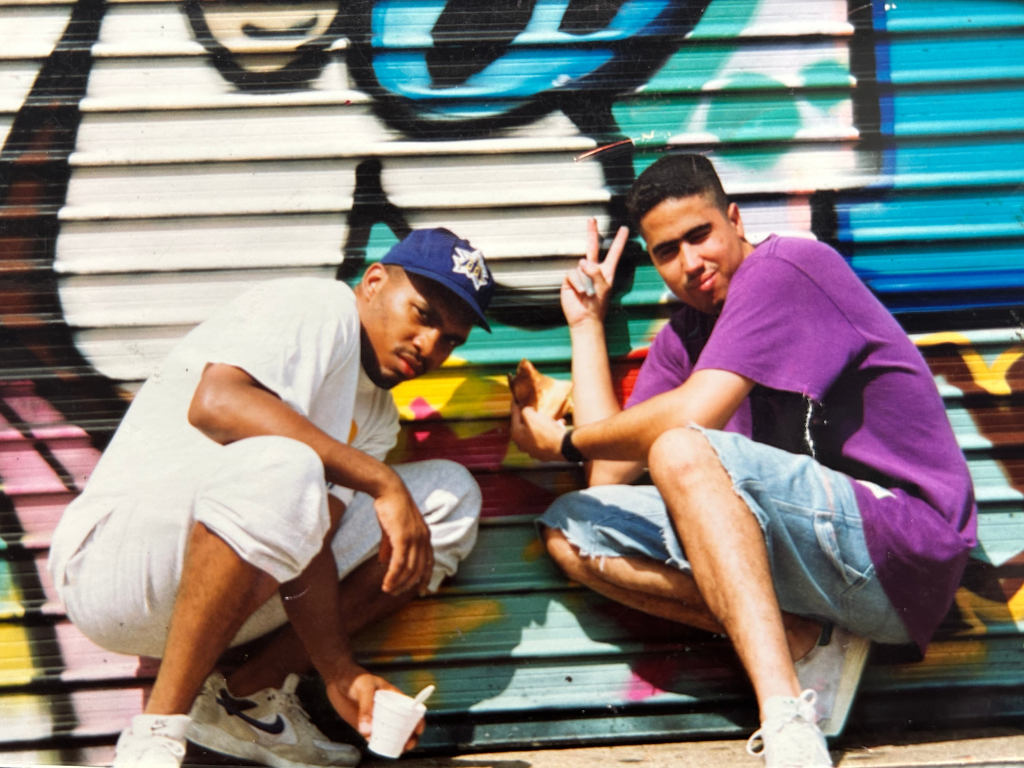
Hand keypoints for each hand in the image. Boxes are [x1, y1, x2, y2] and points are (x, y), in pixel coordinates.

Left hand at [325, 665, 424, 751]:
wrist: (337, 680)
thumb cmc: (355, 678)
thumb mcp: (364, 688)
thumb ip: (366, 708)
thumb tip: (367, 731)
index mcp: (394, 697)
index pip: (411, 709)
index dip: (418, 720)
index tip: (418, 730)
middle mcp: (388, 710)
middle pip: (403, 725)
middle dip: (409, 737)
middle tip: (407, 744)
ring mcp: (377, 718)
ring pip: (389, 734)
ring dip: (394, 743)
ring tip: (393, 748)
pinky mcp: (364, 725)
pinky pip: (374, 737)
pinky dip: (376, 743)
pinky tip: (374, 744)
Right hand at [374, 480, 433, 594]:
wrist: (389, 490)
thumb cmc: (390, 508)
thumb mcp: (392, 530)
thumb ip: (389, 547)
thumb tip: (383, 563)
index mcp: (425, 536)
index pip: (429, 562)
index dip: (425, 577)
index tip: (420, 590)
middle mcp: (423, 539)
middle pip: (419, 569)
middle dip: (408, 584)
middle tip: (395, 593)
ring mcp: (414, 538)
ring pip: (409, 569)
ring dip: (398, 583)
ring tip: (388, 590)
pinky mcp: (403, 538)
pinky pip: (399, 563)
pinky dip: (393, 576)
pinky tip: (386, 583)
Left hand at [510, 399, 567, 461]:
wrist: (563, 448)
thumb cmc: (545, 431)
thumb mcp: (531, 416)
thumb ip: (525, 410)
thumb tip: (526, 410)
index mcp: (516, 434)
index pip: (513, 415)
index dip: (515, 404)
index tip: (515, 397)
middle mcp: (522, 444)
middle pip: (524, 424)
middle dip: (528, 416)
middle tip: (531, 407)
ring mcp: (533, 450)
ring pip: (535, 431)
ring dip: (541, 423)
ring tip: (548, 416)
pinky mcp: (544, 452)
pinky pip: (545, 437)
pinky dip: (550, 430)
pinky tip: (559, 423)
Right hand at [560, 219, 629, 327]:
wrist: (584, 318)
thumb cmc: (598, 304)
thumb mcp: (603, 287)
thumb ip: (595, 273)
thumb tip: (581, 262)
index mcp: (606, 270)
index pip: (614, 252)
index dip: (619, 240)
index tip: (624, 228)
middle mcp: (593, 269)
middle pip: (592, 247)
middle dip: (592, 233)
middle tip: (591, 220)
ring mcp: (580, 273)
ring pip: (581, 266)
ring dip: (586, 281)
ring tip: (588, 293)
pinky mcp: (569, 279)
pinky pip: (573, 275)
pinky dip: (577, 284)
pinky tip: (580, 293)